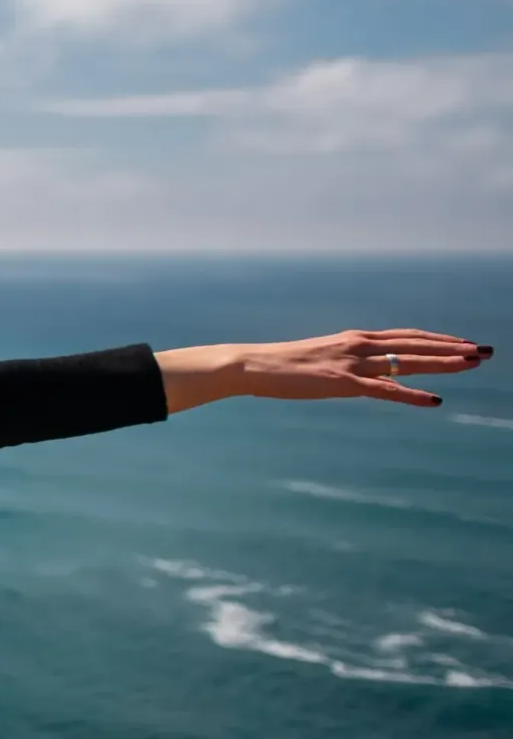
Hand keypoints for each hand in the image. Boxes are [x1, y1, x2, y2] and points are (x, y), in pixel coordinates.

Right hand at [158, 329, 488, 412]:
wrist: (252, 365)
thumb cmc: (282, 366)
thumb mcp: (321, 361)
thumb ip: (347, 364)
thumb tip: (364, 375)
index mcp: (354, 339)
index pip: (407, 336)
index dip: (439, 339)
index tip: (465, 343)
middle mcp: (358, 344)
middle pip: (416, 344)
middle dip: (454, 347)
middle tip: (486, 350)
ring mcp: (351, 362)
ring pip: (408, 361)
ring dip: (444, 362)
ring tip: (474, 363)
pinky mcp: (342, 382)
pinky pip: (385, 390)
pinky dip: (412, 395)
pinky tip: (435, 401)